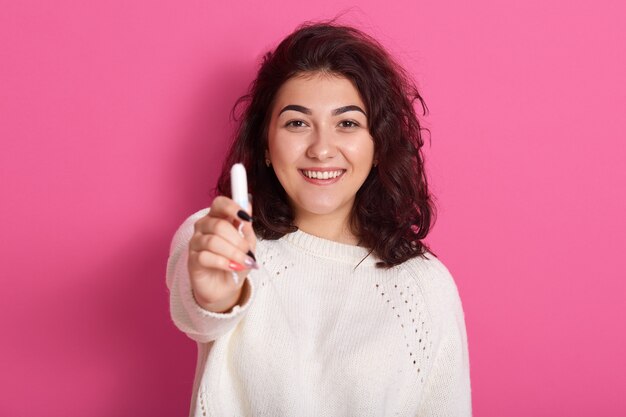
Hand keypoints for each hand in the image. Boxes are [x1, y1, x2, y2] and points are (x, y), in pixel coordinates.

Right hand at [187, 196, 256, 312]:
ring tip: (243, 262)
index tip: (246, 218)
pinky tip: (231, 267)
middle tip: (248, 252)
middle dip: (237, 240)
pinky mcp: (192, 260)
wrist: (226, 286)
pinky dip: (223, 262)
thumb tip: (248, 204)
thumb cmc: (236, 261)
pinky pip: (205, 256)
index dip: (232, 208)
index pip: (219, 203)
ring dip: (233, 253)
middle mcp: (203, 227)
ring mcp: (195, 242)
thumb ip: (246, 225)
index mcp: (217, 218)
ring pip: (212, 241)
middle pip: (218, 225)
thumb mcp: (248, 243)